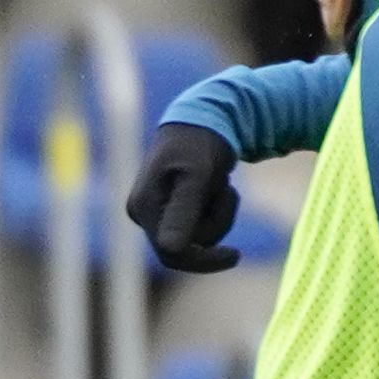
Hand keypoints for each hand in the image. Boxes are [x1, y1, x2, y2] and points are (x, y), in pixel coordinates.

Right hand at [124, 121, 245, 274]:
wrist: (205, 117)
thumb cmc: (201, 143)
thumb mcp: (197, 176)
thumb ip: (183, 212)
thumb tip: (170, 250)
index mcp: (143, 205)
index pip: (171, 253)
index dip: (203, 260)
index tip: (235, 255)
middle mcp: (142, 212)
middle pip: (185, 247)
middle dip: (214, 222)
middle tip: (227, 189)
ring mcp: (155, 212)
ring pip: (197, 237)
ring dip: (219, 213)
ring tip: (221, 181)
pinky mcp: (169, 209)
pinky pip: (198, 225)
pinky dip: (215, 209)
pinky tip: (216, 183)